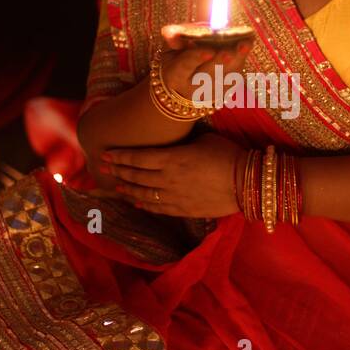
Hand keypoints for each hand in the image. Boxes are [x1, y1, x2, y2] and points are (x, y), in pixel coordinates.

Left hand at [97, 132, 242, 217]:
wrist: (247, 183)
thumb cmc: (227, 155)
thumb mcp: (203, 139)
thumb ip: (182, 142)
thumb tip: (173, 139)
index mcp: (171, 158)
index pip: (138, 157)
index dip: (120, 156)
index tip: (106, 153)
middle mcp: (167, 178)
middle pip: (136, 175)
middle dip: (117, 171)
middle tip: (102, 167)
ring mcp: (174, 196)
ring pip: (143, 194)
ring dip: (127, 189)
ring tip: (116, 185)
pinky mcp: (183, 210)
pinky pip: (158, 208)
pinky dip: (144, 205)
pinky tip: (136, 203)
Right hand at [159, 30, 253, 102]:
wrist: (182, 87)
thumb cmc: (177, 60)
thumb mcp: (169, 48)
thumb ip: (173, 37)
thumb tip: (179, 37)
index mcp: (175, 75)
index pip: (185, 66)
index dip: (196, 58)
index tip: (209, 50)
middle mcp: (193, 88)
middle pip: (209, 74)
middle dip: (221, 60)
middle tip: (232, 49)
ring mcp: (210, 93)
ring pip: (225, 78)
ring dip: (237, 60)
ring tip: (246, 44)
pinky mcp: (224, 93)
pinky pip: (234, 78)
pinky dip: (240, 62)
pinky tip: (246, 45)